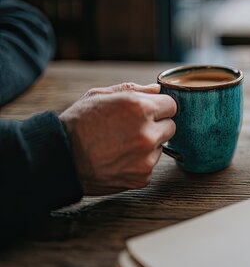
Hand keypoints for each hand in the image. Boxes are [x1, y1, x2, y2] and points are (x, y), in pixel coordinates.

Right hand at [59, 83, 176, 195]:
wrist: (60, 158)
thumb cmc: (78, 123)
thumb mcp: (101, 95)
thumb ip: (134, 89)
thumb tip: (157, 89)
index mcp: (140, 108)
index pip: (172, 106)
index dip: (160, 107)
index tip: (150, 111)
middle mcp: (147, 133)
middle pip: (171, 127)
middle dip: (157, 126)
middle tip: (133, 128)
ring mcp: (146, 158)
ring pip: (161, 147)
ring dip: (149, 145)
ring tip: (121, 144)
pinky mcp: (142, 177)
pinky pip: (150, 165)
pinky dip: (139, 163)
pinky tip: (119, 159)